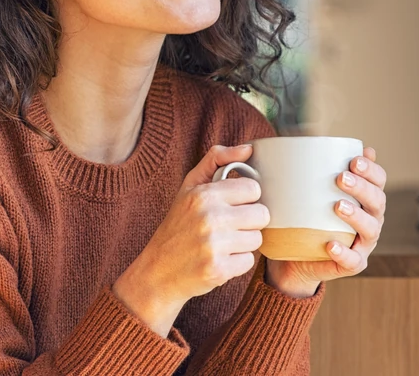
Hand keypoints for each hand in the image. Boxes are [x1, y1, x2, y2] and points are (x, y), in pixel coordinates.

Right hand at [114, 144, 269, 335]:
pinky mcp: (219, 270)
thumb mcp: (189, 187)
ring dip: (243, 243)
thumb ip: (216, 160)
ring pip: (257, 239)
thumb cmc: (178, 225)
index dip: (245, 198)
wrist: (158, 270)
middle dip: (248, 222)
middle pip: (261, 215)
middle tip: (228, 227)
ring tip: (222, 244)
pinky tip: (219, 259)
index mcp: (204, 194)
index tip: (231, 206)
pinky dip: (237, 263)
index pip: (253, 189)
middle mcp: (209, 218)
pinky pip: (249, 262)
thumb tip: (249, 148)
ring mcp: (214, 245)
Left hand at [265, 147, 387, 297]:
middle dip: (362, 188)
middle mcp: (370, 220)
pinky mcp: (351, 264)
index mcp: (365, 199)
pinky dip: (344, 252)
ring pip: (370, 229)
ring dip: (356, 216)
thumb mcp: (308, 192)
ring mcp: (363, 244)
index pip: (378, 181)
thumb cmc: (305, 217)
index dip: (372, 170)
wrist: (295, 257)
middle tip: (341, 178)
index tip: (354, 160)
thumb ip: (314, 170)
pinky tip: (331, 244)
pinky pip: (352, 260)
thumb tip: (309, 138)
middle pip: (377, 202)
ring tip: (338, 206)